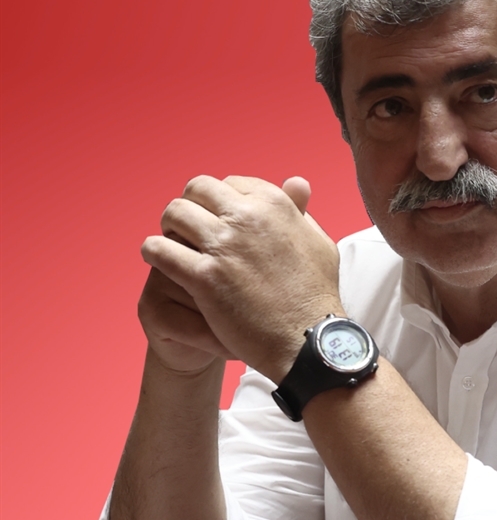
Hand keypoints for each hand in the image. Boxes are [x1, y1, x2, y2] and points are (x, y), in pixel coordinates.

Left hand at [140, 175, 342, 378]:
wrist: (306, 337)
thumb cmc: (316, 292)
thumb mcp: (319, 241)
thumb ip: (301, 209)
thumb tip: (295, 182)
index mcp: (275, 204)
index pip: (228, 183)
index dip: (218, 200)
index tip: (216, 218)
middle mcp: (248, 217)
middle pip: (197, 190)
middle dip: (190, 206)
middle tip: (188, 228)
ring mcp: (224, 246)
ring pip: (174, 214)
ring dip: (169, 227)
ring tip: (173, 244)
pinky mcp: (204, 276)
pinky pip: (159, 249)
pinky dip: (154, 252)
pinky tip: (159, 260)